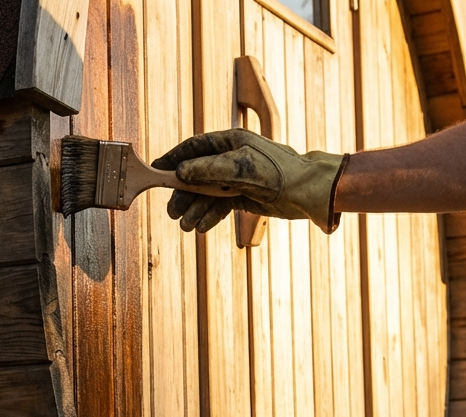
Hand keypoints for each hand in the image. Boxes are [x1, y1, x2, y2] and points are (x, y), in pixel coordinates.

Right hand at [151, 128, 345, 233]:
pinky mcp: (244, 195)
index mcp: (230, 142)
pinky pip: (220, 205)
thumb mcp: (240, 168)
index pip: (194, 148)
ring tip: (186, 226)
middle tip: (171, 212)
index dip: (173, 159)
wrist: (308, 192)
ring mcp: (237, 178)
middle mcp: (231, 158)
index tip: (156, 171)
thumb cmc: (279, 172)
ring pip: (207, 193)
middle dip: (183, 193)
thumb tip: (180, 173)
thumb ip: (208, 169)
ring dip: (195, 209)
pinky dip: (210, 216)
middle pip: (197, 174)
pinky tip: (201, 227)